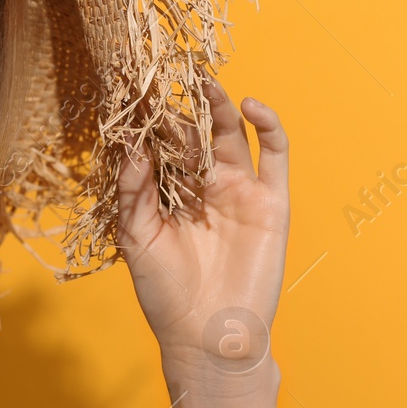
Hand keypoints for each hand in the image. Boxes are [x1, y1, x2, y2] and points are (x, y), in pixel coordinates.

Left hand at [115, 70, 289, 378]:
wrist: (210, 338)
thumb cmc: (166, 295)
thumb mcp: (138, 239)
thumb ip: (134, 191)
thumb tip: (130, 145)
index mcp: (168, 193)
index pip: (159, 143)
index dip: (148, 117)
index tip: (132, 85)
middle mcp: (204, 185)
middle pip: (194, 131)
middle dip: (182, 103)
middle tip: (168, 69)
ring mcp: (239, 190)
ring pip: (231, 134)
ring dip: (220, 105)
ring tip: (204, 81)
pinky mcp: (271, 201)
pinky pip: (276, 155)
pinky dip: (270, 125)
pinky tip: (252, 105)